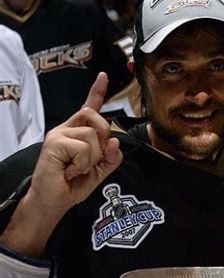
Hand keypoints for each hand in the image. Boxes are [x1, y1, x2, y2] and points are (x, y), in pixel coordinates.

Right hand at [1, 73, 122, 256]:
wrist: (54, 202)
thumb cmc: (73, 185)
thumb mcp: (100, 170)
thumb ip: (111, 157)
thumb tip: (114, 141)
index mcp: (78, 132)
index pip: (89, 107)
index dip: (97, 91)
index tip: (104, 75)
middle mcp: (67, 128)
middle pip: (95, 117)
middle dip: (103, 138)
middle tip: (91, 159)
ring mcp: (58, 134)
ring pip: (91, 135)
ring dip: (92, 158)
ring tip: (77, 168)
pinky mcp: (53, 143)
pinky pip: (82, 148)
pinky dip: (83, 163)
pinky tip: (70, 170)